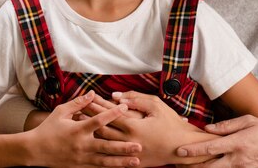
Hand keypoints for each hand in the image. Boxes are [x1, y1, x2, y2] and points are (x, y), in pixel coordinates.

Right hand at [27, 91, 141, 167]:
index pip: (98, 121)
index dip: (112, 113)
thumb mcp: (61, 112)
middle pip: (107, 146)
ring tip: (137, 161)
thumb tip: (93, 93)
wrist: (34, 151)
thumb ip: (78, 103)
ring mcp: (82, 157)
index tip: (125, 108)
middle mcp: (82, 145)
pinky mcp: (80, 166)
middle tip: (139, 145)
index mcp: (78, 129)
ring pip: (105, 161)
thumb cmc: (48, 128)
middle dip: (124, 146)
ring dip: (122, 161)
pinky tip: (122, 167)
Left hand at [90, 91, 218, 166]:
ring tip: (79, 124)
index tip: (85, 99)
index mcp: (133, 126)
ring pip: (104, 142)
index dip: (96, 106)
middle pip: (101, 128)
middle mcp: (128, 140)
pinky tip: (94, 140)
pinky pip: (111, 154)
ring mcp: (129, 152)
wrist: (182, 147)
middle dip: (88, 118)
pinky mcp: (132, 161)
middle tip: (75, 111)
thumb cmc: (170, 124)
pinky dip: (101, 145)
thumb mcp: (156, 106)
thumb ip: (136, 99)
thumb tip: (116, 96)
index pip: (108, 114)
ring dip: (91, 132)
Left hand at [176, 115, 257, 167]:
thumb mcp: (248, 121)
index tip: (181, 150)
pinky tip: (207, 166)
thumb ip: (227, 125)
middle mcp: (237, 158)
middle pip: (210, 166)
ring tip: (189, 166)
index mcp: (237, 143)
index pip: (210, 147)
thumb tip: (208, 128)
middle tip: (179, 164)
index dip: (194, 150)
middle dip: (193, 166)